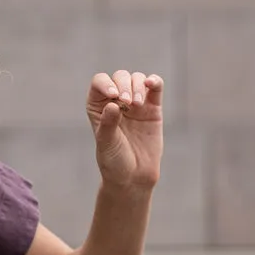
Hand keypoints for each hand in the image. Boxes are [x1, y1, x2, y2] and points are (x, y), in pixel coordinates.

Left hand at [85, 70, 163, 190]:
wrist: (134, 177)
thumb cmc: (114, 161)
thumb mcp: (107, 143)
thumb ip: (108, 123)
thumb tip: (113, 104)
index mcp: (98, 107)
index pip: (99, 83)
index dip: (105, 83)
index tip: (113, 96)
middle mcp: (116, 101)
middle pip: (120, 78)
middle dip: (124, 86)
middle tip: (127, 103)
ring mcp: (136, 104)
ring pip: (137, 80)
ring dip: (138, 86)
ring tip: (137, 105)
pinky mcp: (153, 108)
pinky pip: (155, 87)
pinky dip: (154, 81)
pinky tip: (151, 83)